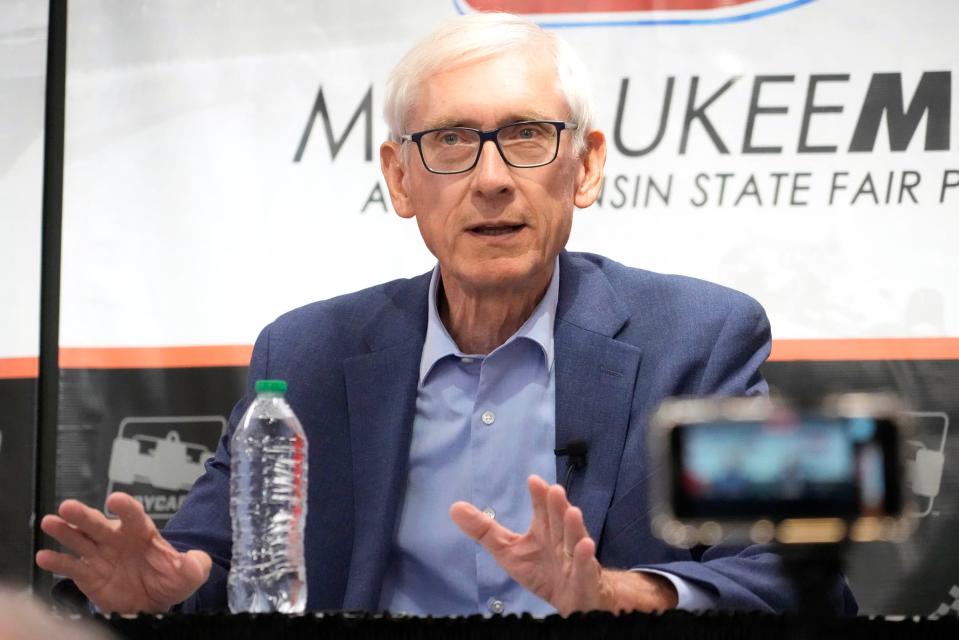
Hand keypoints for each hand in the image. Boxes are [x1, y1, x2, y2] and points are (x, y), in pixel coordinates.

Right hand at [35, 492, 210, 613]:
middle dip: (83, 514)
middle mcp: (117, 539)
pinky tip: (44, 556)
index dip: (125, 508)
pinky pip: (70, 566)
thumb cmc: (169, 580)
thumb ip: (194, 566)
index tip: (115, 500)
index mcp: (141, 533)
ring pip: (79, 539)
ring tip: (50, 522)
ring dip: (64, 530)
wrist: (153, 601)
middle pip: (98, 523)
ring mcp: (100, 555)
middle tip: (68, 506)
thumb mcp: (189, 574)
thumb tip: (195, 561)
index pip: (134, 516)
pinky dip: (56, 561)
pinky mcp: (87, 574)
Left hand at [449, 475, 677, 615]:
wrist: (573, 599)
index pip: (542, 510)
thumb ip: (484, 530)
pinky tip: (585, 546)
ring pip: (574, 540)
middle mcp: (561, 540)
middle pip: (559, 521)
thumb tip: (454, 508)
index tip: (533, 481)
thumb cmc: (541, 570)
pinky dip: (585, 558)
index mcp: (544, 531)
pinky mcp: (584, 579)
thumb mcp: (508, 551)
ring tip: (572, 511)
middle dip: (557, 506)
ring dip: (574, 526)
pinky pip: (585, 568)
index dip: (539, 496)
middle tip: (554, 490)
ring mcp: (574, 559)